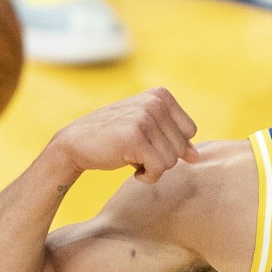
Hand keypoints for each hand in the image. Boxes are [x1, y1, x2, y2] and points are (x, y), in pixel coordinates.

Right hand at [53, 88, 198, 182]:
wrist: (74, 144)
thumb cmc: (113, 138)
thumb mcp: (146, 131)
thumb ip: (173, 139)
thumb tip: (196, 157)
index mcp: (160, 95)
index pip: (190, 131)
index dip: (171, 144)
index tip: (149, 142)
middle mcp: (155, 103)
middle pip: (182, 146)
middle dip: (162, 157)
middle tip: (137, 151)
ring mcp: (145, 118)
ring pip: (172, 160)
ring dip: (153, 168)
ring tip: (132, 157)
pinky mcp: (136, 138)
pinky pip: (159, 169)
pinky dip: (148, 176)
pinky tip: (132, 168)